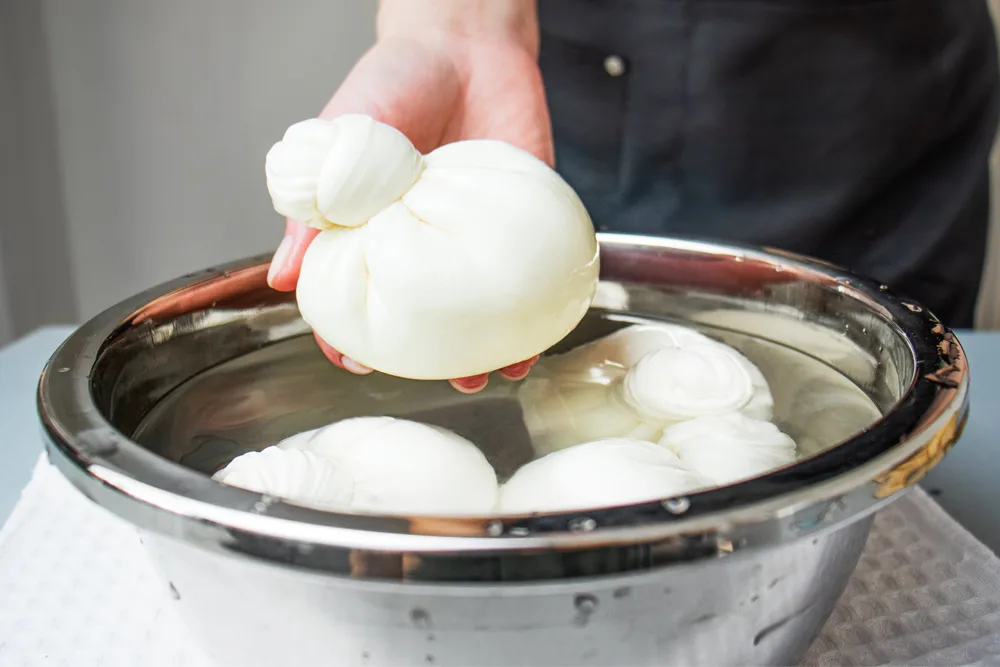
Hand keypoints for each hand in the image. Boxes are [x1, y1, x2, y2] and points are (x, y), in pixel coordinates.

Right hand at [266, 1, 551, 392]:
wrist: (465, 42)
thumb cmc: (395, 81)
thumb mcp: (344, 139)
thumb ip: (317, 209)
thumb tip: (284, 276)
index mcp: (374, 226)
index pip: (360, 292)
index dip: (353, 333)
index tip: (357, 361)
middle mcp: (424, 238)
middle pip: (425, 313)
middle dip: (428, 356)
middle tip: (434, 376)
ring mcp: (474, 232)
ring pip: (479, 306)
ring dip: (483, 346)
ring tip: (486, 372)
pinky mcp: (519, 217)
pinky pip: (527, 271)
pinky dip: (531, 307)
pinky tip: (533, 337)